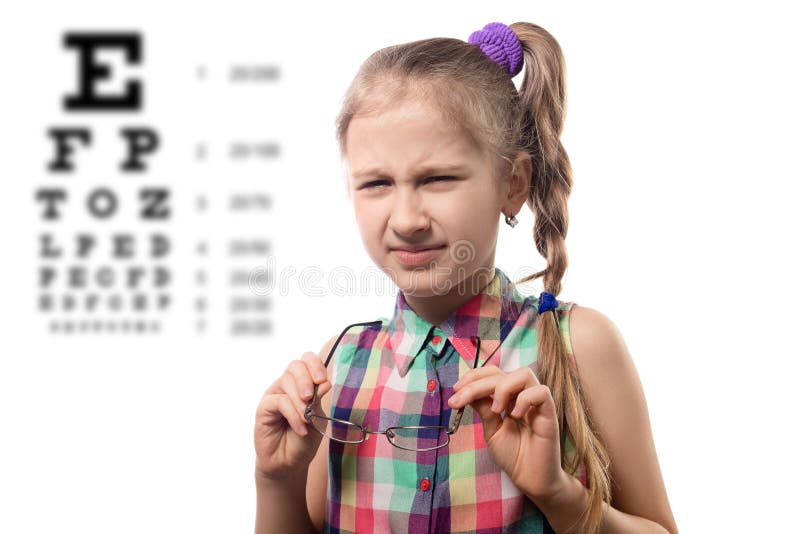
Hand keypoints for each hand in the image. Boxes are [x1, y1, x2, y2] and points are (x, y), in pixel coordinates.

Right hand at [254, 352, 330, 480]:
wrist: (290, 464)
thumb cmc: (304, 440)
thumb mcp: (318, 419)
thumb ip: (319, 400)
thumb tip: (325, 382)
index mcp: (302, 384)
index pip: (306, 360)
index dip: (315, 364)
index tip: (323, 380)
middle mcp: (287, 386)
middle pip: (295, 366)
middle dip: (306, 379)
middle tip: (311, 398)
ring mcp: (274, 395)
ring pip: (286, 381)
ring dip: (300, 401)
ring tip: (308, 420)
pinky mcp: (264, 408)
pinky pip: (278, 401)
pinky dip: (293, 414)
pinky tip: (301, 428)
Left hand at [447, 366, 568, 503]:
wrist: (531, 480)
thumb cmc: (514, 455)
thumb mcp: (491, 429)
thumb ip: (483, 408)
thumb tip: (465, 390)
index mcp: (508, 398)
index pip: (492, 374)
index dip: (473, 377)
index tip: (456, 390)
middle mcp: (522, 396)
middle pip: (502, 373)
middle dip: (477, 383)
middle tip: (461, 399)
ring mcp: (537, 403)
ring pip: (524, 374)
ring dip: (503, 388)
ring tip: (496, 410)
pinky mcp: (549, 413)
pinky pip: (541, 392)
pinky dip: (525, 399)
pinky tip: (514, 415)